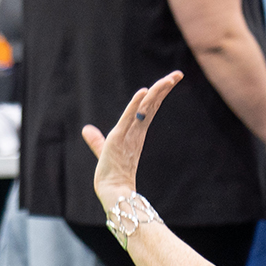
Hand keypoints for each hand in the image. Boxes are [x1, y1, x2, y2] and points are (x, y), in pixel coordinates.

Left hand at [80, 71, 182, 209]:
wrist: (112, 190)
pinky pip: (130, 118)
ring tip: (171, 78)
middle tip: (178, 74)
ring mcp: (130, 134)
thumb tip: (86, 130)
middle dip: (164, 88)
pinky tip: (144, 91)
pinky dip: (136, 105)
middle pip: (152, 105)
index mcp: (136, 131)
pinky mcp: (120, 138)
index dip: (158, 93)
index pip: (149, 107)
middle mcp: (136, 131)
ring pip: (146, 108)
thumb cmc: (111, 173)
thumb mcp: (103, 149)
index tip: (170, 80)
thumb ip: (96, 140)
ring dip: (157, 92)